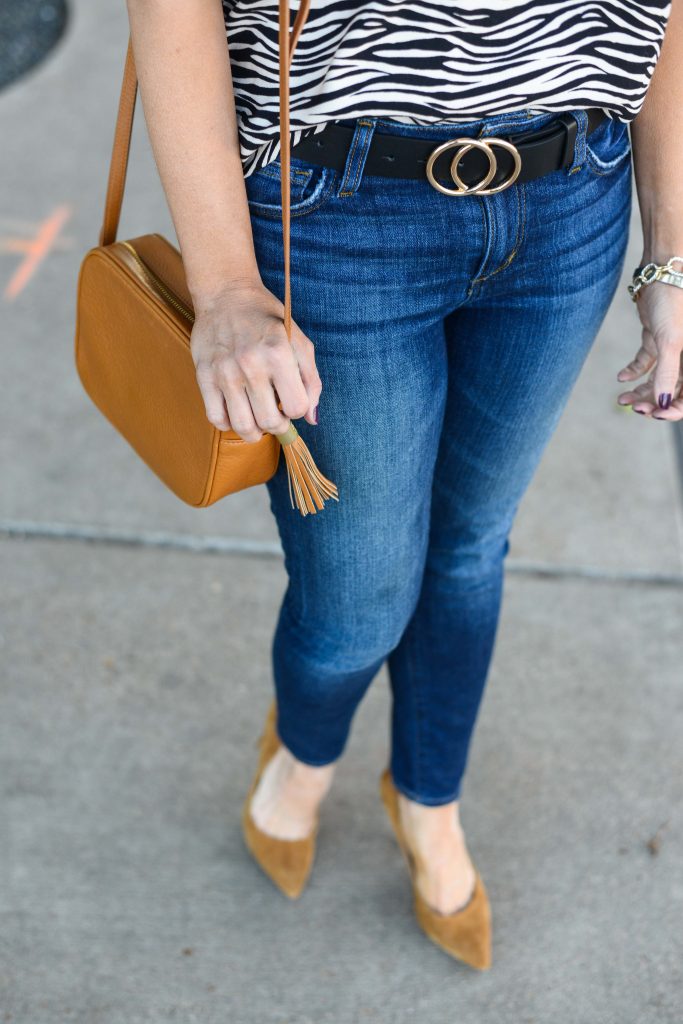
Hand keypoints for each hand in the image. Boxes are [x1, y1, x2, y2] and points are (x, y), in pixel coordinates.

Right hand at [190, 281, 320, 441]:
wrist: (226, 294)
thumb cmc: (267, 319)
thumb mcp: (299, 341)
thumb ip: (311, 380)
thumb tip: (311, 418)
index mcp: (279, 354)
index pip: (296, 408)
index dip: (297, 410)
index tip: (291, 402)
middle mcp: (251, 365)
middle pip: (270, 423)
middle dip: (278, 426)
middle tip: (276, 416)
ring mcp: (225, 372)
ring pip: (242, 426)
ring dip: (254, 432)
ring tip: (257, 420)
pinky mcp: (204, 375)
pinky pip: (216, 418)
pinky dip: (228, 423)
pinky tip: (236, 411)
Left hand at [617, 278, 682, 418]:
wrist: (662, 272)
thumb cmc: (674, 302)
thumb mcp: (670, 340)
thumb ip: (668, 372)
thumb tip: (662, 403)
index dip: (673, 409)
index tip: (653, 414)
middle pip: (672, 390)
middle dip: (653, 402)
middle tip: (633, 408)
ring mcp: (672, 349)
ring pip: (657, 379)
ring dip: (641, 391)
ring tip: (622, 400)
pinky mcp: (657, 339)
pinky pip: (646, 362)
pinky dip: (634, 372)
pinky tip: (621, 378)